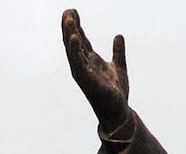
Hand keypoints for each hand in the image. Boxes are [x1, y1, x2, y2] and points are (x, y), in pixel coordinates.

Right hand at [61, 9, 130, 131]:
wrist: (119, 111)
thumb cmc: (116, 92)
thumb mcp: (119, 66)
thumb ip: (118, 52)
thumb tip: (118, 36)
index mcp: (90, 61)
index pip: (80, 40)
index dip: (76, 26)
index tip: (72, 11)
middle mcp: (83, 65)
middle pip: (73, 43)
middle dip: (69, 27)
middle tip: (67, 10)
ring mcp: (83, 72)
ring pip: (73, 50)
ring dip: (70, 34)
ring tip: (68, 19)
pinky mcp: (86, 80)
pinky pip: (78, 62)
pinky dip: (75, 50)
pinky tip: (75, 37)